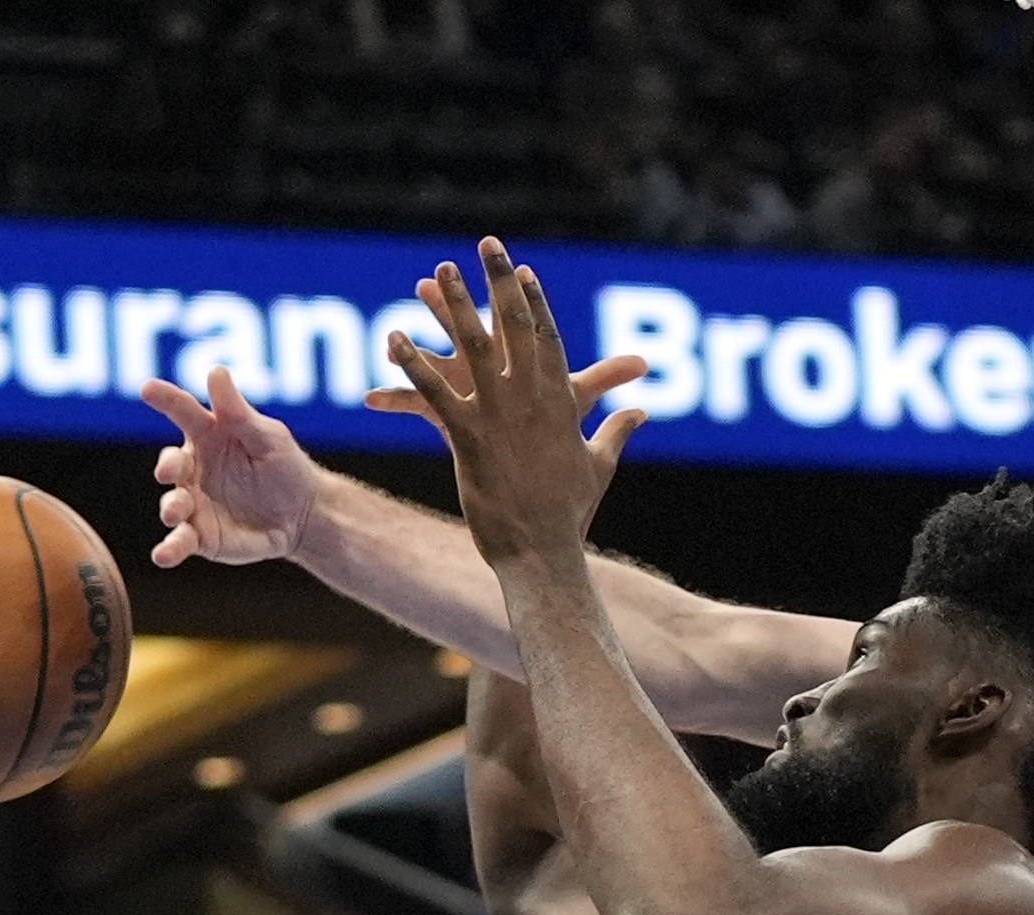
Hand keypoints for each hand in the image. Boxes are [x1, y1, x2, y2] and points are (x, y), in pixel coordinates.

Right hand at [143, 366, 320, 567]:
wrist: (303, 515)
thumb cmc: (283, 467)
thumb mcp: (268, 436)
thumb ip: (238, 411)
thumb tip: (215, 371)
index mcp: (207, 436)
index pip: (183, 412)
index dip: (166, 399)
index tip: (149, 388)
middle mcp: (193, 469)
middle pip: (172, 464)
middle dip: (168, 466)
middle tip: (170, 471)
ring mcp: (193, 504)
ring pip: (172, 505)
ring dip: (170, 508)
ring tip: (175, 513)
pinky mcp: (200, 536)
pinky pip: (180, 542)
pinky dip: (169, 550)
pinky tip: (163, 556)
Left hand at [388, 238, 647, 569]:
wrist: (545, 552)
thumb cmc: (570, 514)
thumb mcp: (598, 467)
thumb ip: (618, 432)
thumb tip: (642, 412)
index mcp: (561, 403)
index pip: (549, 340)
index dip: (534, 303)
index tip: (522, 272)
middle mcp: (532, 399)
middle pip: (514, 327)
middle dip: (497, 282)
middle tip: (486, 244)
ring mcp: (499, 415)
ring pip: (472, 348)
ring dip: (451, 305)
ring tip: (433, 273)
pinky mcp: (468, 437)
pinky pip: (433, 392)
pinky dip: (411, 365)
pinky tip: (391, 339)